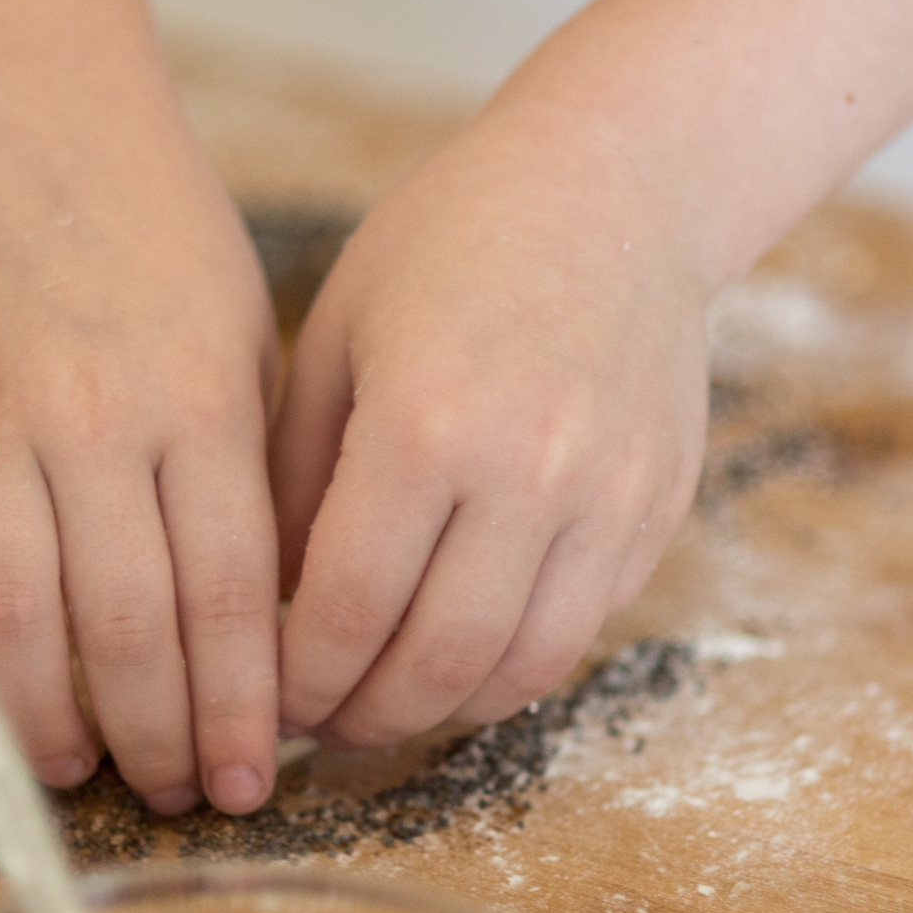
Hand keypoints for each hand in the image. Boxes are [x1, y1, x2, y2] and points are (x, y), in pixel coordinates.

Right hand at [0, 98, 284, 815]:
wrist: (31, 129)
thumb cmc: (162, 245)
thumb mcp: (245, 344)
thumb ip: (250, 479)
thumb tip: (270, 638)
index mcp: (197, 401)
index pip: (231, 595)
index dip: (242, 708)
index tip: (254, 781)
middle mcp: (93, 417)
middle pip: (128, 625)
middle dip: (158, 737)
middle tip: (175, 793)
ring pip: (13, 615)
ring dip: (46, 720)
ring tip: (74, 774)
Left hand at [270, 94, 710, 746]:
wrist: (618, 187)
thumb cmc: (449, 245)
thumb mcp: (335, 336)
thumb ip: (293, 475)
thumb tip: (256, 606)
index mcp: (425, 423)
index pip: (347, 611)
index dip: (295, 681)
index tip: (259, 699)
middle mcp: (528, 473)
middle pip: (433, 662)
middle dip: (360, 716)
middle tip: (313, 725)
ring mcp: (608, 499)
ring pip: (518, 670)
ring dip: (438, 710)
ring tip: (380, 705)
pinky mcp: (657, 511)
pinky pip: (577, 632)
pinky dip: (508, 668)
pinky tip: (454, 655)